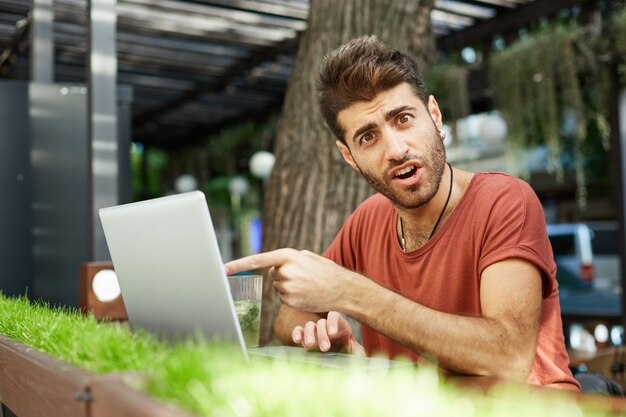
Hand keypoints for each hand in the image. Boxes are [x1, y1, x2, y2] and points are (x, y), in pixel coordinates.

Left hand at [224, 249, 353, 311]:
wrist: (342, 289)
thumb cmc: (326, 271)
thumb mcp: (308, 257)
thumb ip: (288, 258)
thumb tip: (273, 266)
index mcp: (287, 256)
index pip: (257, 260)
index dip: (238, 264)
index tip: (222, 269)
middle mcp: (285, 271)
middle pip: (272, 274)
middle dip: (283, 275)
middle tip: (303, 276)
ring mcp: (287, 287)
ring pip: (278, 287)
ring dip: (289, 286)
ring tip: (307, 285)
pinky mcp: (290, 301)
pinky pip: (284, 298)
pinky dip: (293, 297)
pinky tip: (307, 294)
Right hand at [293, 311, 364, 354]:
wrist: (340, 358)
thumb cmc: (350, 352)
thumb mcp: (356, 352)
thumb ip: (358, 352)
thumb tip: (360, 355)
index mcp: (339, 324)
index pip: (334, 316)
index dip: (332, 322)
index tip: (333, 333)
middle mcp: (326, 325)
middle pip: (321, 322)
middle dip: (322, 334)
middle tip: (325, 347)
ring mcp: (315, 330)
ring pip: (309, 326)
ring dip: (309, 334)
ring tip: (310, 345)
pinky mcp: (305, 337)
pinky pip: (299, 331)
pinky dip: (297, 333)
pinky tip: (296, 339)